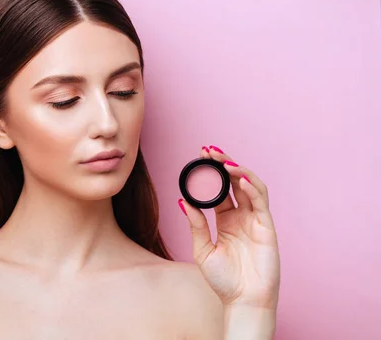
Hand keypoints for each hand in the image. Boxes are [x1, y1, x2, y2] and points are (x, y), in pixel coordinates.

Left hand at [179, 145, 279, 309]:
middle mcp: (242, 216)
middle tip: (208, 150)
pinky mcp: (267, 227)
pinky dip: (252, 187)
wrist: (242, 301)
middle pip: (234, 182)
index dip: (211, 173)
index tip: (198, 157)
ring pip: (250, 186)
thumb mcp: (203, 249)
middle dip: (223, 164)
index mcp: (226, 219)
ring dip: (238, 170)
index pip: (219, 189)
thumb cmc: (223, 279)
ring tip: (223, 160)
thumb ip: (196, 225)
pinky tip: (239, 178)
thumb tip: (183, 200)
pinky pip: (261, 202)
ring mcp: (256, 220)